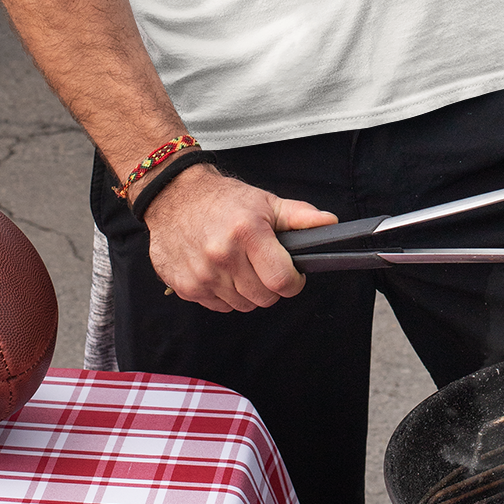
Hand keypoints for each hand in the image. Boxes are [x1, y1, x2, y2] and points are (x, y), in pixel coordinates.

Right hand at [140, 163, 337, 313]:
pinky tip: (220, 271)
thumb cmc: (222, 200)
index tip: (291, 274)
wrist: (173, 196)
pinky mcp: (185, 287)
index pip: (282, 281)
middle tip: (263, 265)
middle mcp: (222, 255)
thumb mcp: (265, 202)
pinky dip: (224, 294)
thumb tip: (330, 223)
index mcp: (247, 233)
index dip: (293, 282)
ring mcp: (202, 274)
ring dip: (247, 290)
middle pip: (264, 298)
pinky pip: (219, 306)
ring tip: (240, 265)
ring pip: (243, 305)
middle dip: (271, 286)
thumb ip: (300, 216)